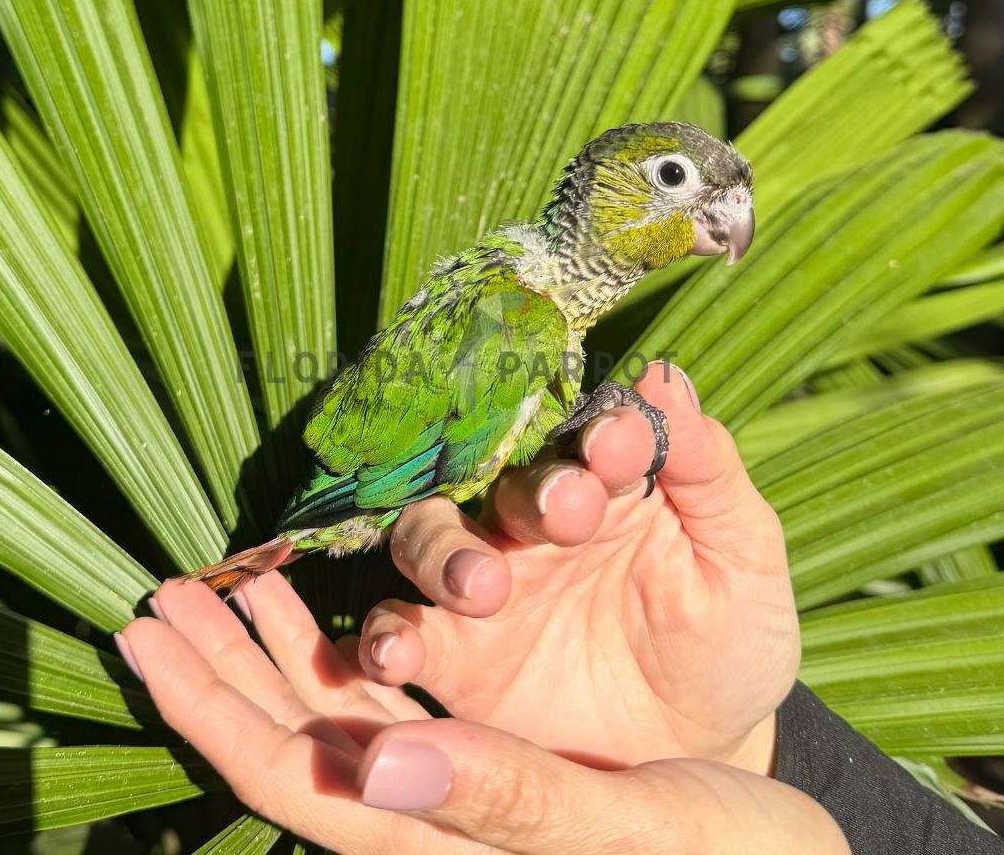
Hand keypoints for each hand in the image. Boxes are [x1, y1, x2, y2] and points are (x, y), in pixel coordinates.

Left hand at [116, 578, 844, 853]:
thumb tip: (379, 764)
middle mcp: (434, 820)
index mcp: (449, 846)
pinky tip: (334, 607)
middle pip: (294, 744)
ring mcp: (458, 787)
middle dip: (221, 669)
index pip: (293, 779)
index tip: (148, 637)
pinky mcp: (494, 756)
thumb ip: (506, 801)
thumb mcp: (627, 830)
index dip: (212, 707)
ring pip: (338, 716)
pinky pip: (397, 699)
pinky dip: (351, 647)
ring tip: (228, 586)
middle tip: (159, 596)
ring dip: (276, 650)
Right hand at [357, 361, 799, 772]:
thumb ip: (706, 469)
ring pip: (428, 536)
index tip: (619, 444)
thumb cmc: (725, 640)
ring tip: (481, 587)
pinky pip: (400, 630)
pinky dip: (387, 634)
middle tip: (566, 516)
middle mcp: (532, 524)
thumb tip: (663, 376)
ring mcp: (486, 586)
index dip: (600, 435)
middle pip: (501, 482)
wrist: (696, 751)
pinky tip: (397, 654)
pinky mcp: (452, 656)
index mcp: (604, 487)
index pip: (587, 438)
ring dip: (443, 548)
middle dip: (529, 494)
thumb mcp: (740, 555)